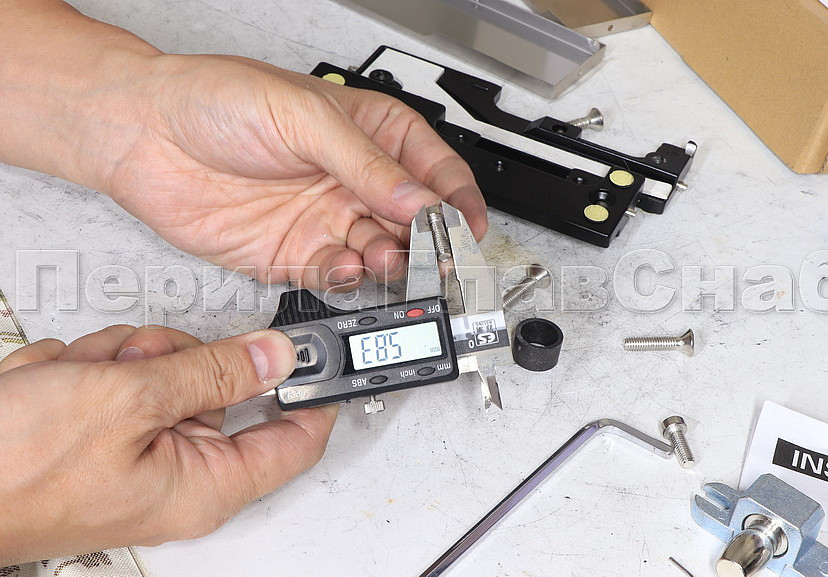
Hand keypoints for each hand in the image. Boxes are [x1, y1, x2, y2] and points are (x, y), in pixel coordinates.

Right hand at [0, 325, 336, 564]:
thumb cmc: (14, 467)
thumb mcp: (129, 401)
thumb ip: (214, 372)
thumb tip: (280, 356)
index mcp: (206, 485)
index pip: (297, 440)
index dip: (316, 392)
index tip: (322, 351)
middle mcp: (179, 472)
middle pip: (225, 388)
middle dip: (181, 359)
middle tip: (142, 363)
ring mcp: (139, 446)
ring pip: (171, 369)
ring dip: (126, 359)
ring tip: (83, 379)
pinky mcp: (105, 427)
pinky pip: (126, 372)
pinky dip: (92, 365)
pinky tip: (59, 383)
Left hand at [104, 54, 487, 287]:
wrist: (142, 134)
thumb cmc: (216, 101)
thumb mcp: (304, 118)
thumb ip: (367, 164)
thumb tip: (421, 201)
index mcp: (368, 135)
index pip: (433, 171)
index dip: (457, 201)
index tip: (468, 230)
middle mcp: (351, 181)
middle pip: (412, 222)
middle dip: (427, 243)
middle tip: (431, 258)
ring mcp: (323, 220)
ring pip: (378, 254)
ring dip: (388, 263)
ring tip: (382, 258)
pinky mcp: (291, 255)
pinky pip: (333, 277)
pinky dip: (345, 279)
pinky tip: (343, 266)